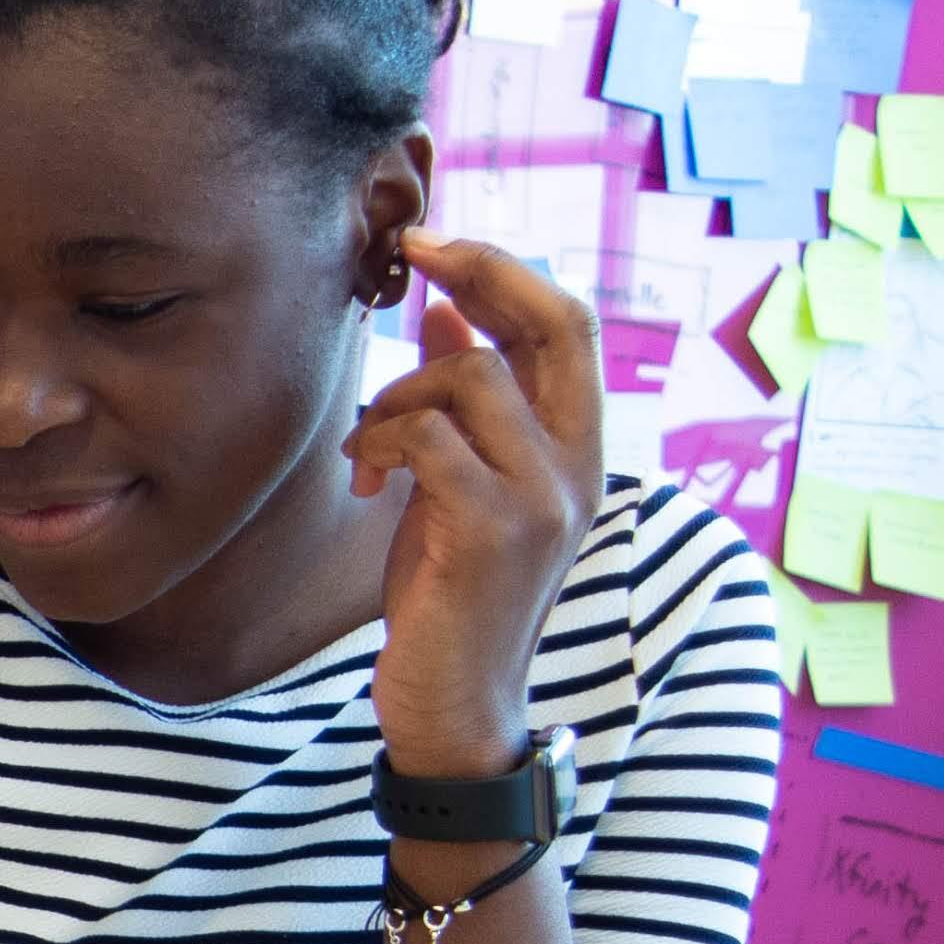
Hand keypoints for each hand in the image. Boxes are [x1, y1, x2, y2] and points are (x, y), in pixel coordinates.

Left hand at [346, 230, 603, 780]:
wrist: (455, 701)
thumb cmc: (448, 592)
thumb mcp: (456, 483)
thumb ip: (463, 402)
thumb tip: (444, 306)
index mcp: (578, 448)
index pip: (570, 324)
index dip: (506, 271)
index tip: (435, 242)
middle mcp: (581, 463)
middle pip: (556, 321)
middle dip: (480, 271)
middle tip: (409, 256)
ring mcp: (546, 495)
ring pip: (472, 376)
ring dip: (397, 397)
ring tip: (366, 450)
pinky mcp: (496, 528)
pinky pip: (430, 438)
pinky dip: (381, 444)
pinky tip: (362, 483)